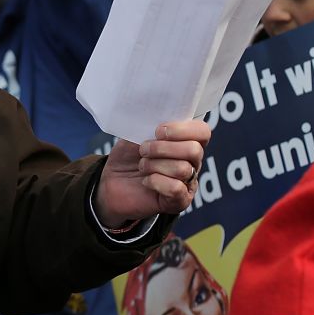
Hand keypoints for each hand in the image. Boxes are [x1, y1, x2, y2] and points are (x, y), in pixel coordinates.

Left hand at [95, 119, 210, 227]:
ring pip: (182, 169)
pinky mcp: (179, 201)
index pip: (202, 131)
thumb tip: (156, 113)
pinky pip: (176, 189)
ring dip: (154, 165)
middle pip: (194, 150)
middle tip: (143, 150)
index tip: (158, 131)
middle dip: (162, 148)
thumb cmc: (127, 157)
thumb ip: (148, 124)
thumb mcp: (134, 135)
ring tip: (142, 167)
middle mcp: (192, 162)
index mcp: (186, 141)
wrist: (111, 184)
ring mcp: (188, 182)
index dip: (182, 129)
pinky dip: (155, 182)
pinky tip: (146, 181)